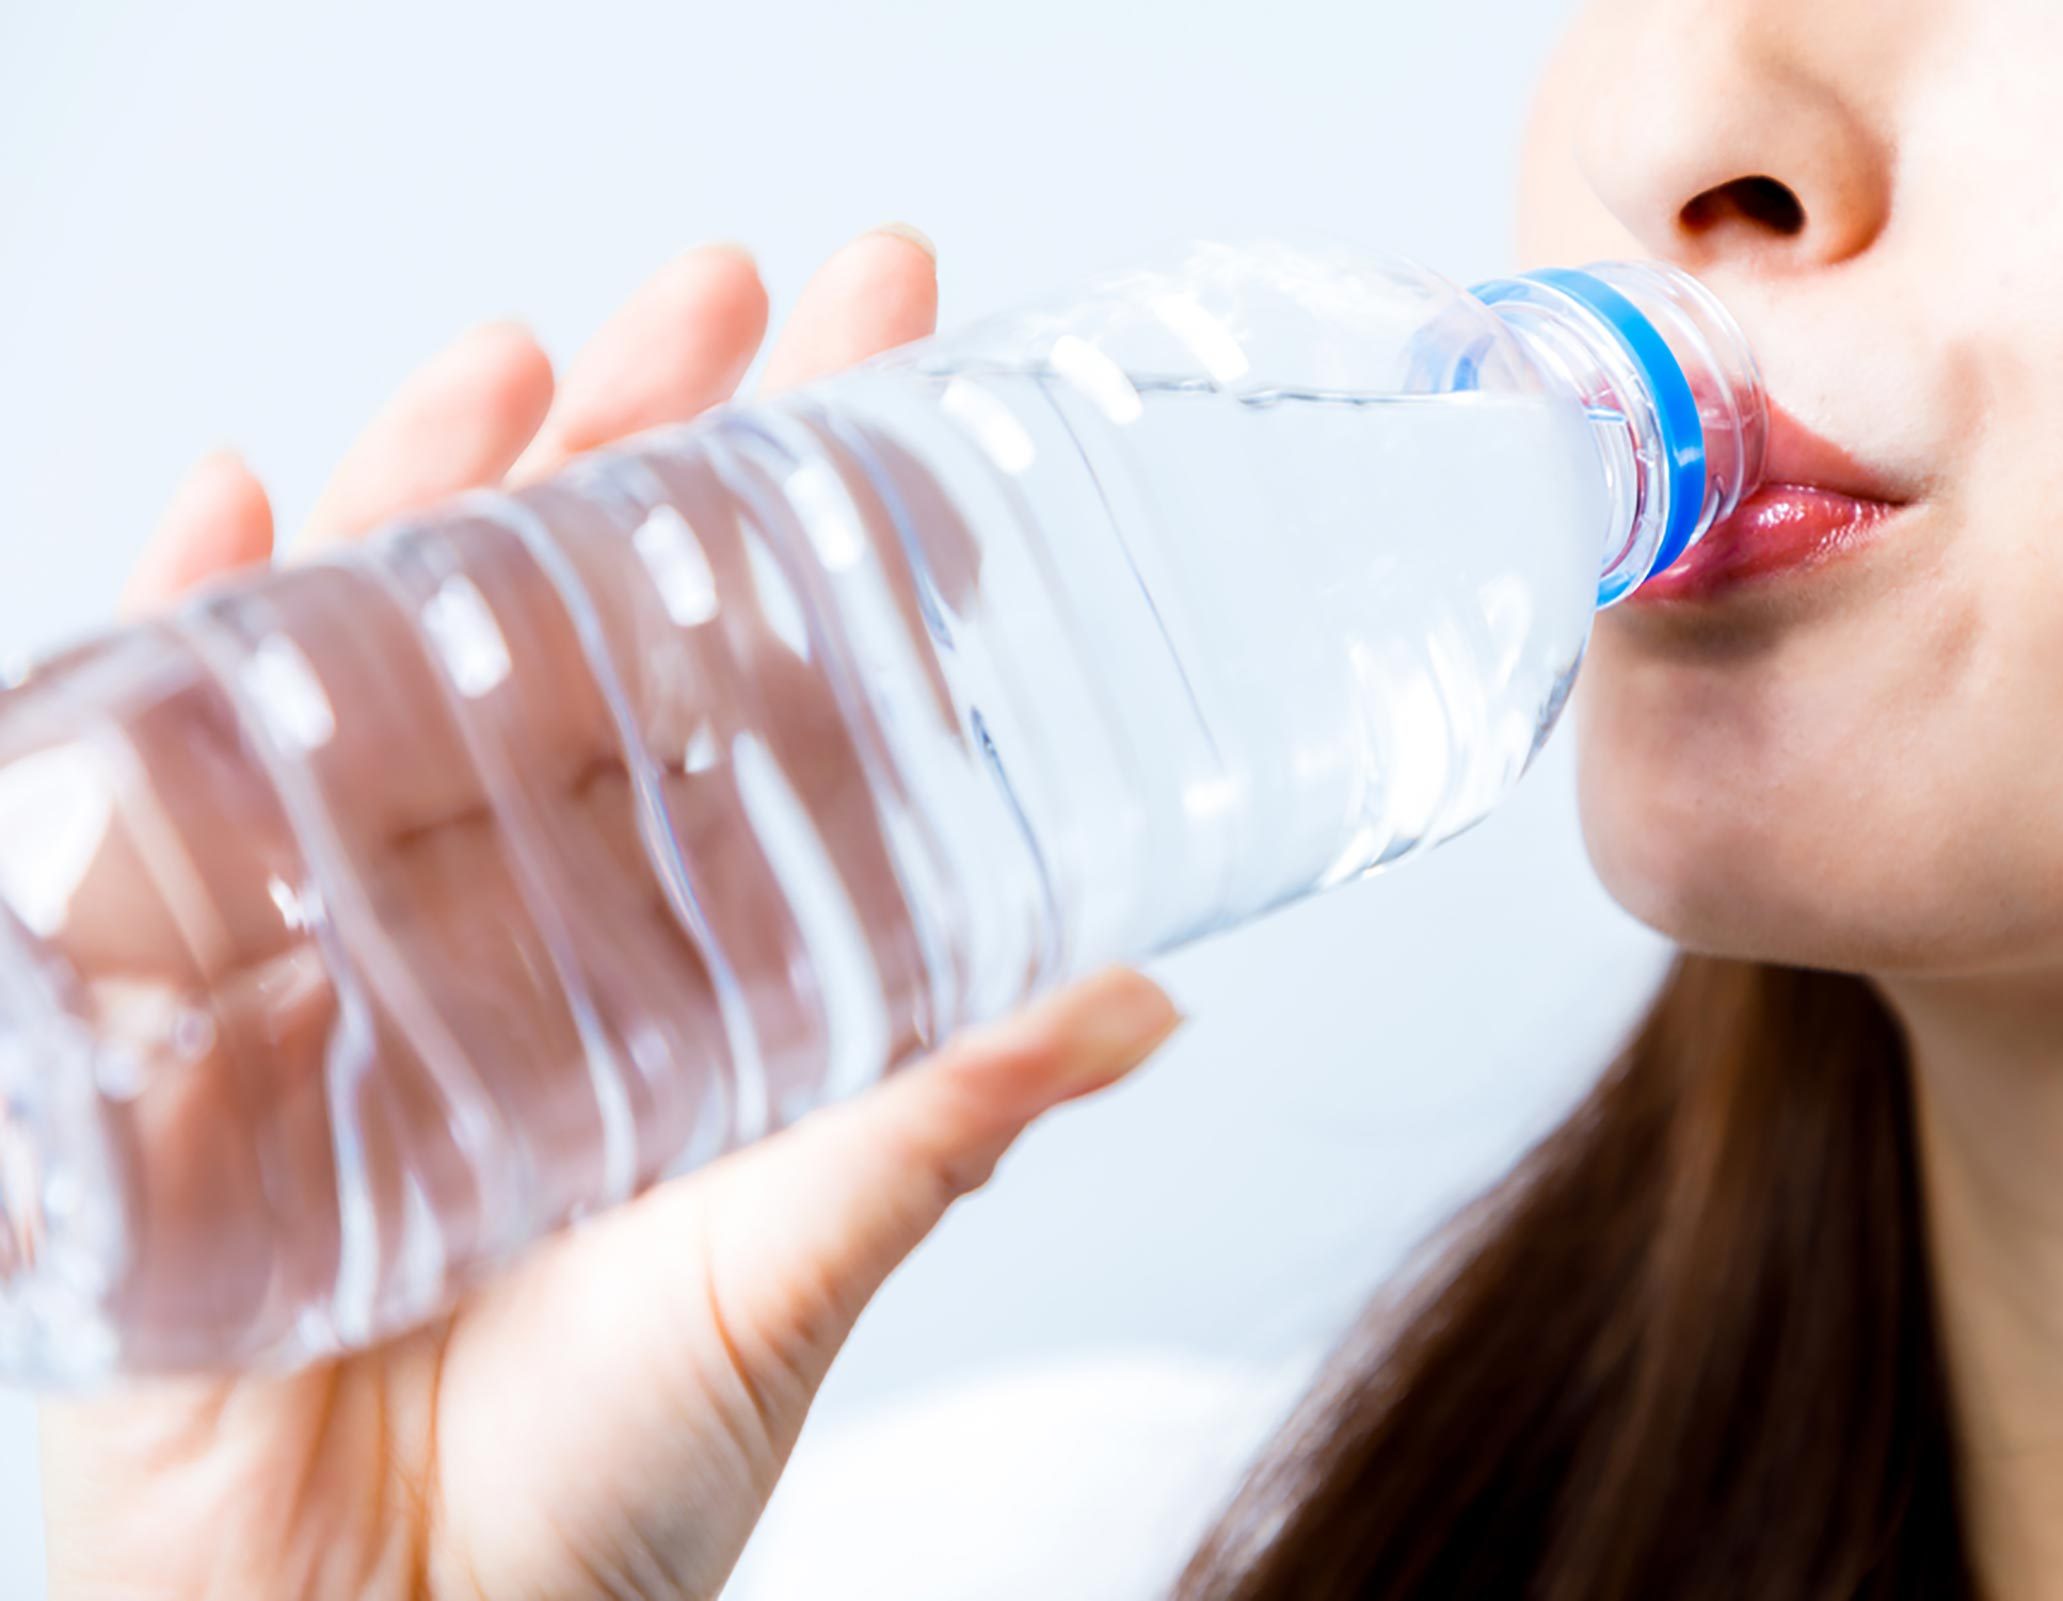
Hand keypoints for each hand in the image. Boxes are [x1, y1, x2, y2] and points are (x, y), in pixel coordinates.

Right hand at [40, 229, 1183, 1600]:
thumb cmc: (611, 1489)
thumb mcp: (795, 1268)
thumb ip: (944, 1126)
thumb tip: (1145, 1004)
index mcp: (696, 945)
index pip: (763, 673)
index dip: (822, 509)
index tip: (891, 350)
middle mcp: (537, 912)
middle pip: (583, 625)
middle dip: (645, 443)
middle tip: (723, 294)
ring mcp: (355, 937)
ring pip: (389, 661)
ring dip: (430, 500)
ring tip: (509, 368)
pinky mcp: (184, 1001)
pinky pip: (159, 780)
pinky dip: (170, 640)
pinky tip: (222, 511)